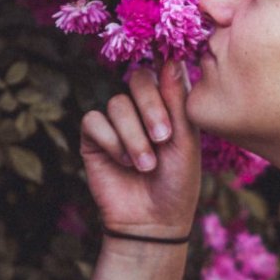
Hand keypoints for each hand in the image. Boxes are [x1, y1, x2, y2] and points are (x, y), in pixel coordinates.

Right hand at [79, 60, 200, 237]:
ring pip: (117, 104)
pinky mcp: (94, 138)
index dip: (166, 76)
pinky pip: (95, 121)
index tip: (171, 76)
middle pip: (138, 79)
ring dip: (134, 137)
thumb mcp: (185, 141)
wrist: (155, 220)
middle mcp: (142, 108)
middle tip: (163, 138)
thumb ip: (177, 102)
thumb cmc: (178, 182)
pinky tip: (125, 163)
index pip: (165, 71)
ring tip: (147, 165)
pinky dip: (113, 142)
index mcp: (169, 104)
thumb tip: (172, 59)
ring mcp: (117, 122)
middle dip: (151, 108)